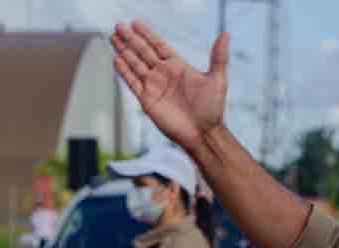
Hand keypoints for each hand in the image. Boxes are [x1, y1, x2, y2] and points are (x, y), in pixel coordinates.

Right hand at [111, 21, 228, 151]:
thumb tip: (225, 34)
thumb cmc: (212, 108)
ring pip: (135, 64)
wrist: (202, 133)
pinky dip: (124, 72)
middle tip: (119, 25)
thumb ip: (218, 56)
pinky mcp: (147, 100)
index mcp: (178, 66)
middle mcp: (164, 74)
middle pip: (143, 52)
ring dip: (124, 51)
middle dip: (131, 39)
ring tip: (113, 38)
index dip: (147, 34)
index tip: (135, 23)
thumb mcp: (217, 79)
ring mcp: (154, 86)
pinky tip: (116, 60)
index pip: (158, 45)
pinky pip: (133, 83)